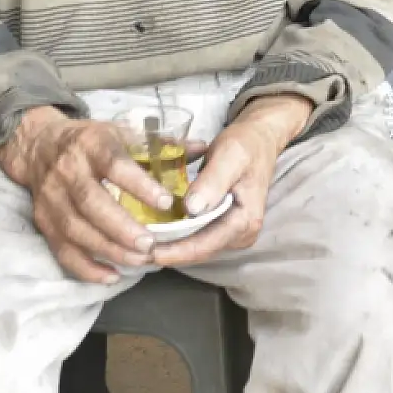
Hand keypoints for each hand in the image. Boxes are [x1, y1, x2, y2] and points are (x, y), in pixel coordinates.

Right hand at [0, 106, 169, 284]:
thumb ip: (163, 144)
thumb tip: (204, 148)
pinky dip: (86, 267)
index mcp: (93, 144)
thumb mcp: (124, 132)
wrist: (39, 146)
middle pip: (92, 203)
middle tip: (151, 244)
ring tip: (139, 260)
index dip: (139, 185)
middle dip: (122, 228)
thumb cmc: (93, 141)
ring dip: (108, 249)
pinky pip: (61, 249)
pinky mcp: (43, 220)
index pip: (115, 164)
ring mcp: (52, 197)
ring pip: (76, 229)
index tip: (165, 202)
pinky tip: (111, 276)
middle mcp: (68, 170)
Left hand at [152, 94, 313, 267]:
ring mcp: (232, 233)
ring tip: (138, 244)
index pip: (205, 245)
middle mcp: (241, 234)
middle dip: (167, 252)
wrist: (259, 140)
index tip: (147, 251)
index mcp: (245, 221)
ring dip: (169, 246)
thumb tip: (192, 209)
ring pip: (195, 247)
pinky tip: (153, 232)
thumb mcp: (230, 156)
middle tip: (133, 251)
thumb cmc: (246, 145)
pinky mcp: (222, 227)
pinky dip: (175, 235)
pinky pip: (196, 236)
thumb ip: (213, 181)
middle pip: (199, 251)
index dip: (175, 251)